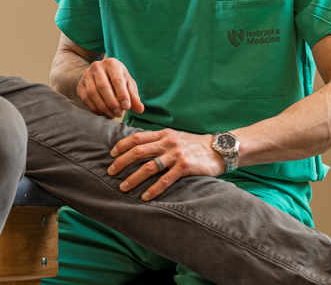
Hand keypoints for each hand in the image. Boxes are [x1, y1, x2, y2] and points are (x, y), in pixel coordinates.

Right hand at [77, 57, 144, 119]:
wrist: (99, 74)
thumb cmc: (117, 79)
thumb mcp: (127, 84)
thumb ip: (134, 96)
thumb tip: (140, 109)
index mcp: (112, 63)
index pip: (117, 80)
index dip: (122, 95)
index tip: (127, 107)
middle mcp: (97, 67)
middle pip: (103, 87)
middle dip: (112, 103)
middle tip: (119, 113)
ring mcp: (86, 75)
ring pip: (92, 94)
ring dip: (103, 107)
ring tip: (113, 115)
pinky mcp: (80, 85)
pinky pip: (86, 99)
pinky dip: (95, 109)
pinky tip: (103, 114)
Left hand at [107, 129, 226, 200]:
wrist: (220, 148)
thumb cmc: (195, 145)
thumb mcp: (176, 137)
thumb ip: (159, 140)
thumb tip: (138, 147)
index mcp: (164, 134)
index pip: (137, 137)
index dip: (122, 146)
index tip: (111, 154)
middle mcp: (168, 142)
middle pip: (138, 151)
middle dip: (121, 162)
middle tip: (110, 172)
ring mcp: (176, 154)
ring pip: (149, 166)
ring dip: (134, 178)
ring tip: (123, 188)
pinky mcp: (185, 166)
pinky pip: (166, 179)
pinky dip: (154, 189)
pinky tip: (146, 197)